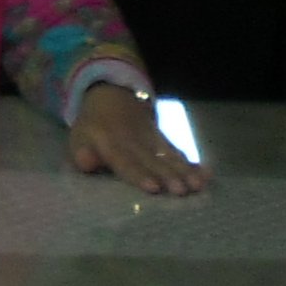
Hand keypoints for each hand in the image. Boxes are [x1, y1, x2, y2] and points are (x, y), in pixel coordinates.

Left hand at [67, 85, 206, 196]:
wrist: (112, 95)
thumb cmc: (93, 127)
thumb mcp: (79, 137)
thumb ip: (81, 152)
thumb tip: (86, 163)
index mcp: (112, 143)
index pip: (126, 161)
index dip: (139, 174)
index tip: (154, 188)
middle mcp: (135, 142)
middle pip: (153, 161)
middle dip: (169, 176)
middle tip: (183, 190)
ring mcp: (152, 140)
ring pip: (169, 156)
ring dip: (184, 171)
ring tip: (199, 185)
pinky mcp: (163, 140)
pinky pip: (178, 151)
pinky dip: (192, 162)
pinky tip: (206, 173)